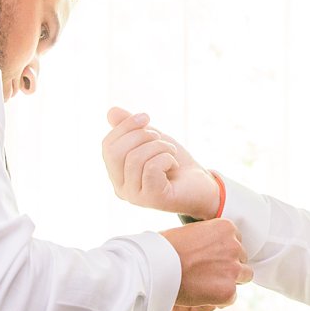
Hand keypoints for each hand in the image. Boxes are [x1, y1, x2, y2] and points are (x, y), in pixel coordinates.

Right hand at [103, 107, 220, 216]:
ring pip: (135, 158)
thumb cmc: (175, 162)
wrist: (202, 184)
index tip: (146, 117)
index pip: (107, 146)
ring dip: (159, 147)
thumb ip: (131, 128)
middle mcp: (121, 188)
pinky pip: (151, 168)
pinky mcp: (152, 199)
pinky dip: (166, 158)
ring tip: (171, 152)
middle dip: (141, 136)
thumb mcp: (151, 139)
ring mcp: (135, 197)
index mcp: (117, 174)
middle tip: (160, 138)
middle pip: (115, 152)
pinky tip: (174, 165)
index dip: (125, 126)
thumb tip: (111, 111)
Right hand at [159, 218, 251, 307]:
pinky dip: (220, 298)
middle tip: (209, 273)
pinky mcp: (228, 291)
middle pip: (242, 259)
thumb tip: (209, 247)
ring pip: (243, 277)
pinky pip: (232, 297)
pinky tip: (204, 295)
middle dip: (229, 266)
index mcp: (226, 228)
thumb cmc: (165, 248)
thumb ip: (207, 238)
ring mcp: (233, 269)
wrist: (158, 268)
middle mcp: (234, 247)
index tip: (212, 258)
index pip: (236, 241)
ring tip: (209, 284)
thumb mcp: (190, 231)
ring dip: (230, 281)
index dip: (224, 251)